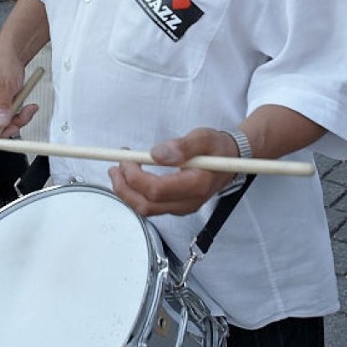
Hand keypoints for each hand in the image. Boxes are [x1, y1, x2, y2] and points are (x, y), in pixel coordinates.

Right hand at [0, 48, 37, 135]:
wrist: (11, 54)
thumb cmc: (4, 63)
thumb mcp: (5, 84)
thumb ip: (2, 105)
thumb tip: (0, 122)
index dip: (0, 132)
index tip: (14, 128)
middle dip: (14, 123)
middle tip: (26, 113)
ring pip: (7, 123)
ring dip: (20, 117)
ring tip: (29, 107)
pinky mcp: (3, 105)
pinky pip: (12, 116)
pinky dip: (21, 112)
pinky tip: (27, 105)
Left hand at [109, 127, 240, 217]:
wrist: (232, 160)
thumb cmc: (217, 147)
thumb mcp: (203, 137)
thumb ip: (183, 145)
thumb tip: (156, 154)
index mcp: (196, 185)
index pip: (156, 190)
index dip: (135, 176)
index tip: (126, 158)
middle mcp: (189, 202)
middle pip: (147, 205)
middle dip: (124, 187)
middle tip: (115, 167)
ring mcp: (183, 207)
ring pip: (146, 209)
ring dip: (127, 192)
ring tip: (117, 171)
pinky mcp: (177, 206)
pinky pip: (151, 207)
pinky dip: (135, 194)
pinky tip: (130, 178)